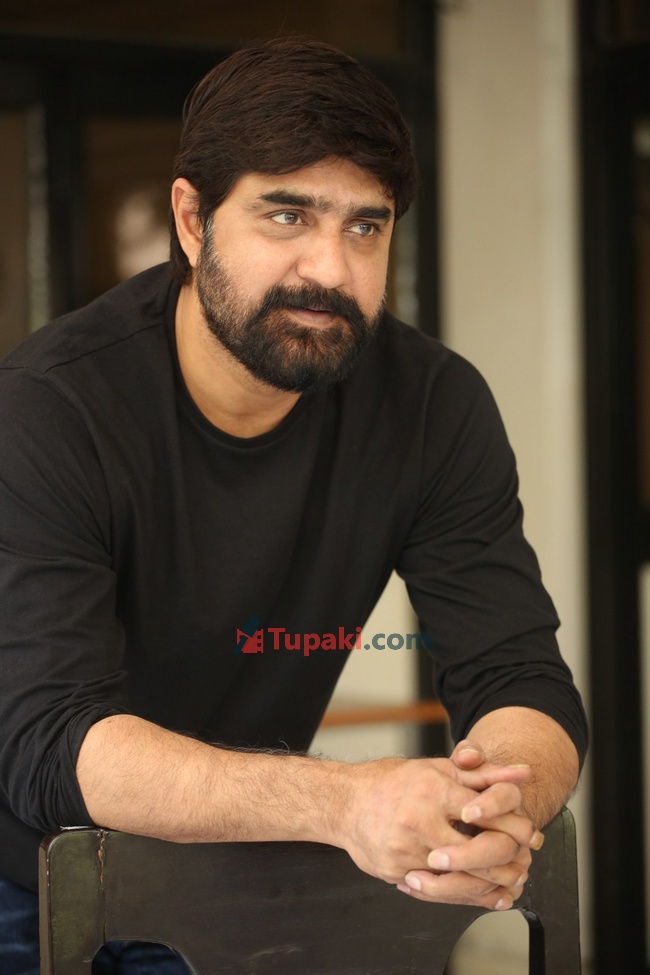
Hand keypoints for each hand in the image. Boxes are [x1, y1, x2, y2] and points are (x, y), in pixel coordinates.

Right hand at [395, 738, 541, 907]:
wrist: (345, 803)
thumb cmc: (392, 782)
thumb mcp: (438, 769)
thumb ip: (482, 773)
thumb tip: (523, 773)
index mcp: (433, 790)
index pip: (487, 814)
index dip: (512, 826)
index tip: (525, 833)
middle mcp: (419, 821)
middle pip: (480, 853)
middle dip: (508, 861)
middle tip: (522, 862)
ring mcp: (406, 850)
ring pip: (461, 879)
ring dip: (490, 883)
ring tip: (505, 880)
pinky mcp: (396, 872)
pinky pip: (437, 891)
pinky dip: (461, 893)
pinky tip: (476, 889)